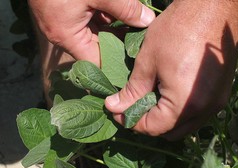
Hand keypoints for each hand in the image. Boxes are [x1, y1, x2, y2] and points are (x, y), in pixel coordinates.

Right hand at [28, 0, 154, 65]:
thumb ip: (125, 8)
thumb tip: (147, 21)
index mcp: (68, 37)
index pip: (97, 63)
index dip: (117, 64)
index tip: (136, 62)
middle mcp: (65, 35)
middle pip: (99, 48)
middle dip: (121, 42)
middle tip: (142, 42)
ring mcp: (66, 22)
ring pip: (98, 32)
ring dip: (116, 27)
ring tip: (137, 27)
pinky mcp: (69, 11)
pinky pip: (92, 19)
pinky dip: (106, 15)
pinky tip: (122, 11)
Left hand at [105, 0, 237, 138]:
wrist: (215, 8)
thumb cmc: (179, 29)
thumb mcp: (148, 60)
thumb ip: (132, 90)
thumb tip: (114, 107)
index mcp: (185, 104)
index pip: (153, 128)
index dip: (131, 122)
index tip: (117, 111)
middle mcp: (204, 111)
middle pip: (170, 132)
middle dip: (148, 123)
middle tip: (132, 106)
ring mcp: (216, 104)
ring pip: (184, 126)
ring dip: (165, 119)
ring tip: (149, 99)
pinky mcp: (221, 95)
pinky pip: (196, 114)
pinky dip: (179, 111)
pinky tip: (169, 93)